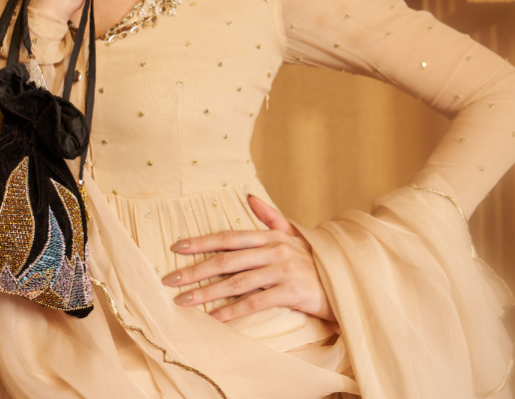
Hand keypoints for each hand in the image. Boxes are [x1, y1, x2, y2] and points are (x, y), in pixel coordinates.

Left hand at [161, 195, 334, 322]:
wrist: (345, 281)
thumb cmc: (314, 260)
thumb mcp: (293, 234)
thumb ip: (271, 217)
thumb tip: (249, 197)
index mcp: (270, 236)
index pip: (228, 237)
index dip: (201, 242)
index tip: (176, 248)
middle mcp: (274, 250)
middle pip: (226, 260)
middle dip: (195, 270)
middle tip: (169, 278)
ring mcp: (283, 270)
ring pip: (236, 282)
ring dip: (207, 293)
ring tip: (184, 301)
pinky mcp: (292, 291)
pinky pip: (257, 302)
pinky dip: (234, 310)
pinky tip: (216, 318)